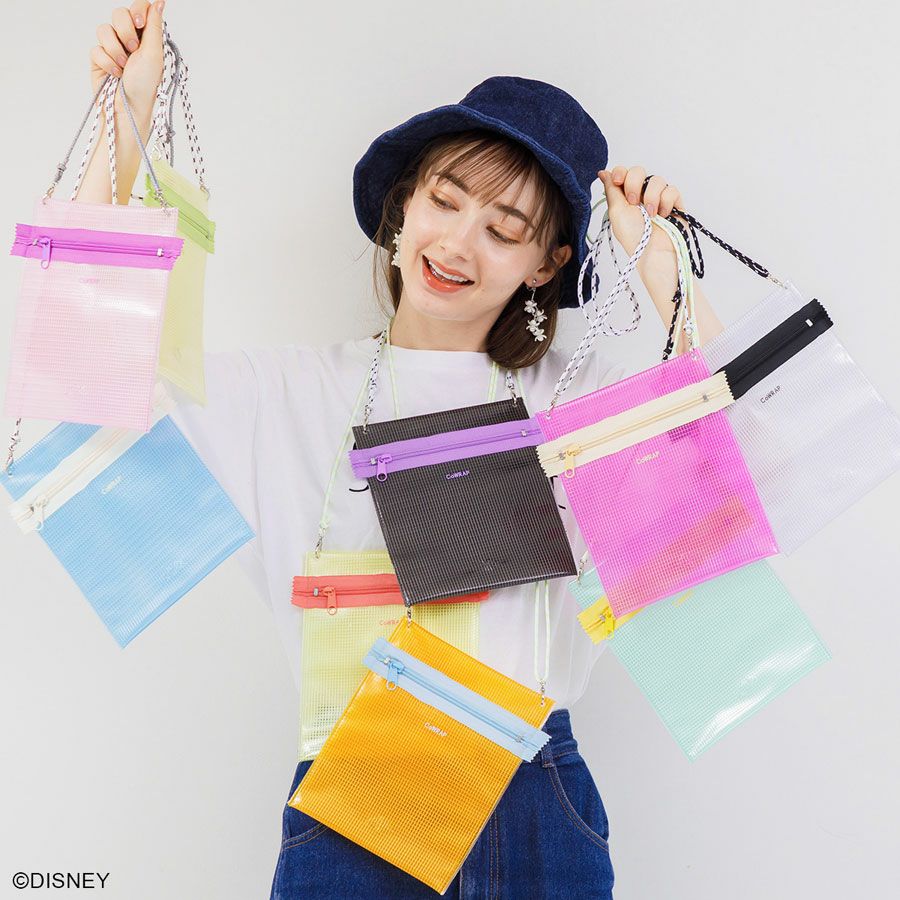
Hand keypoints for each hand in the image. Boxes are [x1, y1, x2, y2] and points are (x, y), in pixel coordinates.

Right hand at [89, 1, 165, 114]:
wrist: (128, 107)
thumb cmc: (145, 85)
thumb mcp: (154, 53)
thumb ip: (154, 26)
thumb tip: (160, 1)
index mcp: (146, 37)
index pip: (140, 8)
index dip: (137, 11)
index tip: (139, 24)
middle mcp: (129, 39)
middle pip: (119, 13)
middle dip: (125, 31)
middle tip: (133, 50)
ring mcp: (112, 47)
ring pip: (104, 29)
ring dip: (115, 50)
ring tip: (124, 67)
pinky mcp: (98, 58)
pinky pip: (96, 48)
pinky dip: (107, 62)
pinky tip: (115, 74)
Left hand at [598, 165, 684, 289]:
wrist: (654, 252)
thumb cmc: (634, 237)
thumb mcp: (616, 212)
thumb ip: (611, 190)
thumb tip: (603, 172)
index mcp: (625, 197)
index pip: (623, 173)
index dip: (621, 172)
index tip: (618, 181)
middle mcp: (641, 195)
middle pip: (639, 171)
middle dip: (634, 184)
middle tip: (634, 202)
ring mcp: (658, 198)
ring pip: (657, 179)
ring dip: (652, 196)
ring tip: (651, 215)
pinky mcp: (674, 202)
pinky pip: (671, 190)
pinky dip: (666, 202)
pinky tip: (663, 215)